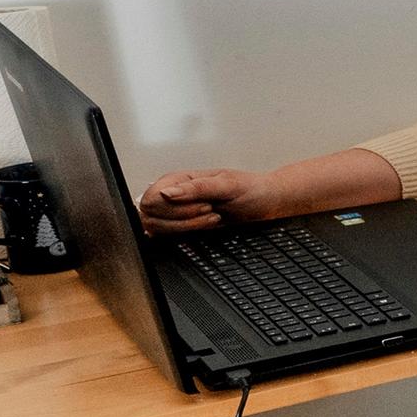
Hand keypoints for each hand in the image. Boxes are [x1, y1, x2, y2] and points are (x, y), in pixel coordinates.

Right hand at [140, 168, 277, 235]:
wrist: (266, 203)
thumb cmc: (251, 189)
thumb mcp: (227, 184)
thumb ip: (196, 188)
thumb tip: (166, 193)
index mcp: (178, 179)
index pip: (151, 197)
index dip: (172, 206)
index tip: (202, 204)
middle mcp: (174, 195)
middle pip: (150, 214)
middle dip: (182, 217)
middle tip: (209, 210)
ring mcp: (177, 212)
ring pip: (157, 227)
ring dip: (187, 226)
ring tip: (212, 216)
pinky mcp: (184, 227)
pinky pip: (169, 236)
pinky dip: (188, 234)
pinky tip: (208, 225)